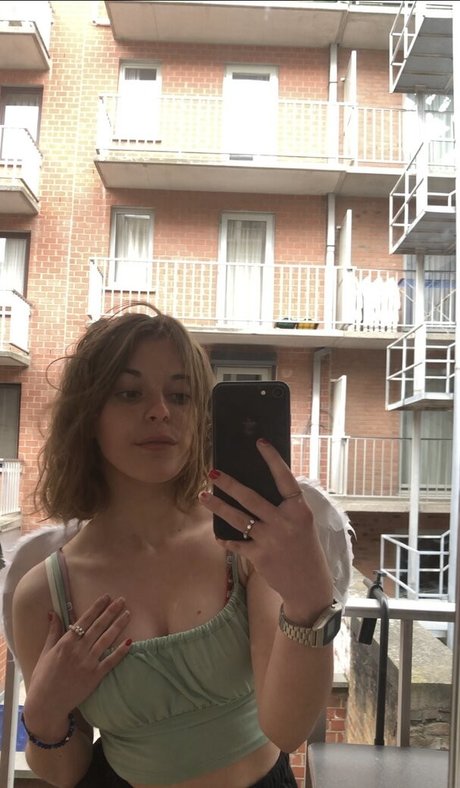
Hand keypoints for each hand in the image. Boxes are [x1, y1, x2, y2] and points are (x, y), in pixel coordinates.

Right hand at [24, 594, 130, 734]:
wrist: (46, 704)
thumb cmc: (43, 677)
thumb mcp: (46, 652)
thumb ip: (53, 632)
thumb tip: (53, 612)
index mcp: (66, 643)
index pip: (85, 620)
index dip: (97, 607)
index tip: (106, 597)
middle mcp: (78, 650)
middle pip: (98, 626)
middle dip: (111, 612)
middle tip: (122, 600)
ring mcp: (88, 663)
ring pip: (106, 640)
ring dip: (118, 626)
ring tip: (127, 614)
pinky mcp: (95, 676)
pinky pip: (111, 661)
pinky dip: (121, 651)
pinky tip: (130, 641)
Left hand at [200, 439, 332, 622]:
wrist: (309, 586)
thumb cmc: (305, 550)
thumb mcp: (303, 524)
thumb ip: (285, 508)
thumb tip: (259, 489)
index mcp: (299, 510)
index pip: (285, 479)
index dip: (273, 460)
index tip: (260, 442)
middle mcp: (285, 522)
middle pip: (251, 497)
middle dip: (229, 484)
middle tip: (212, 472)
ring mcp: (271, 539)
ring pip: (238, 518)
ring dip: (218, 506)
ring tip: (203, 496)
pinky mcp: (260, 556)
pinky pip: (237, 543)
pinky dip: (226, 539)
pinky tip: (217, 535)